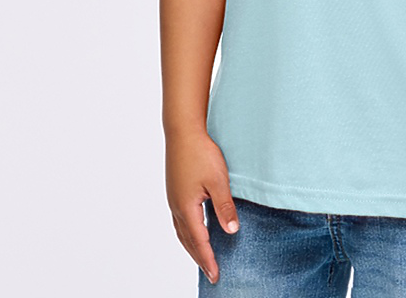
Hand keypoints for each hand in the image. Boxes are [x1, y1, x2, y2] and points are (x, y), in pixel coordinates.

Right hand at [165, 129, 239, 283]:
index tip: (216, 275)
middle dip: (200, 258)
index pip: (200, 241)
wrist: (182, 131)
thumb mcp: (218, 180)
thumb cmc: (201, 153)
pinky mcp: (174, 190)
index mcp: (187, 208)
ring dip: (192, 246)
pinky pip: (180, 220)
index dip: (209, 259)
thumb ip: (224, 207)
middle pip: (188, 241)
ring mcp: (173, 199)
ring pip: (182, 231)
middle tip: (211, 273)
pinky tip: (194, 229)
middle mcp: (176, 207)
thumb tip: (232, 231)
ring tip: (202, 257)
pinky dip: (187, 232)